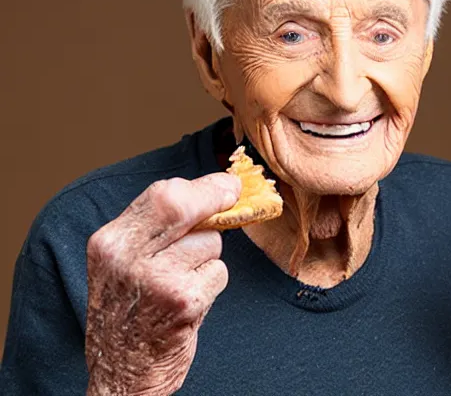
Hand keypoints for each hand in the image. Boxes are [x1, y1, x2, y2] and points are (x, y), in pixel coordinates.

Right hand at [84, 173, 240, 395]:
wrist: (122, 374)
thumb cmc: (129, 313)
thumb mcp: (122, 263)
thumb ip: (154, 229)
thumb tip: (210, 192)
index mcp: (109, 242)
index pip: (160, 194)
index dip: (201, 185)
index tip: (224, 184)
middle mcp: (127, 257)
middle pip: (184, 206)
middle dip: (217, 196)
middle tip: (233, 195)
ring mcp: (156, 279)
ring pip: (210, 242)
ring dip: (208, 259)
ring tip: (184, 281)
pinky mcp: (183, 301)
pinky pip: (218, 273)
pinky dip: (212, 284)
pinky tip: (190, 302)